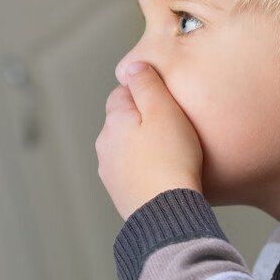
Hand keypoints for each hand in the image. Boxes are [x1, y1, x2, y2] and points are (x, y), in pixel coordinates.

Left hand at [96, 62, 203, 218]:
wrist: (167, 213)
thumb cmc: (171, 160)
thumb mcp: (164, 110)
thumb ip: (146, 84)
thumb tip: (131, 66)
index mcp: (114, 120)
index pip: (122, 93)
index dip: (146, 95)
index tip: (167, 105)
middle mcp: (105, 144)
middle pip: (124, 122)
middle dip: (144, 122)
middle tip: (175, 130)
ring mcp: (109, 171)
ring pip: (127, 148)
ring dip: (144, 148)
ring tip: (173, 156)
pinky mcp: (120, 193)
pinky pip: (133, 172)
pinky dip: (145, 170)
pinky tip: (165, 176)